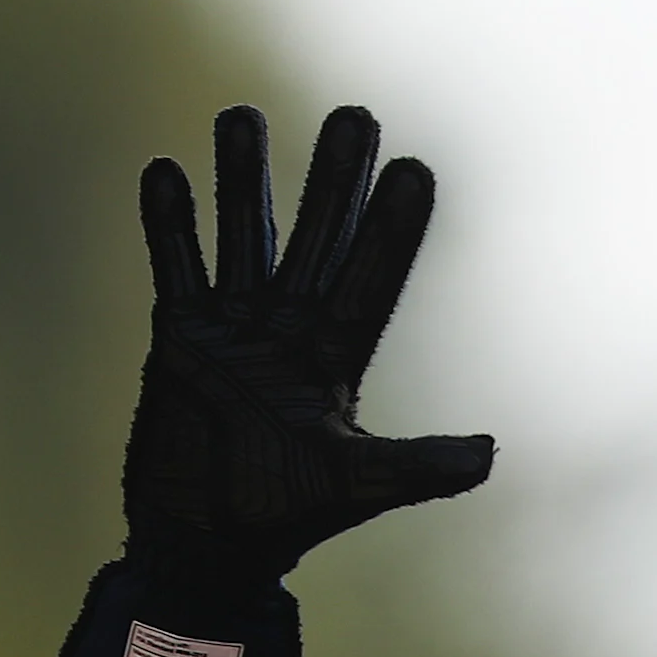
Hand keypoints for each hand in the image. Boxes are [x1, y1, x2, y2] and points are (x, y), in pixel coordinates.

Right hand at [123, 104, 492, 576]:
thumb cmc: (283, 516)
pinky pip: (175, 269)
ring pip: (243, 237)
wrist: (204, 543)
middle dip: (333, 179)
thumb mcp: (358, 485)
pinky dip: (171, 225)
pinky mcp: (178, 338)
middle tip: (355, 114)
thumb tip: (490, 454)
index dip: (394, 228)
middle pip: (317, 238)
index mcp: (338, 357)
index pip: (372, 277)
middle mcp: (290, 329)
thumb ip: (418, 466)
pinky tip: (165, 170)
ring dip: (243, 181)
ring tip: (243, 113)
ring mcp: (234, 328)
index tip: (417, 168)